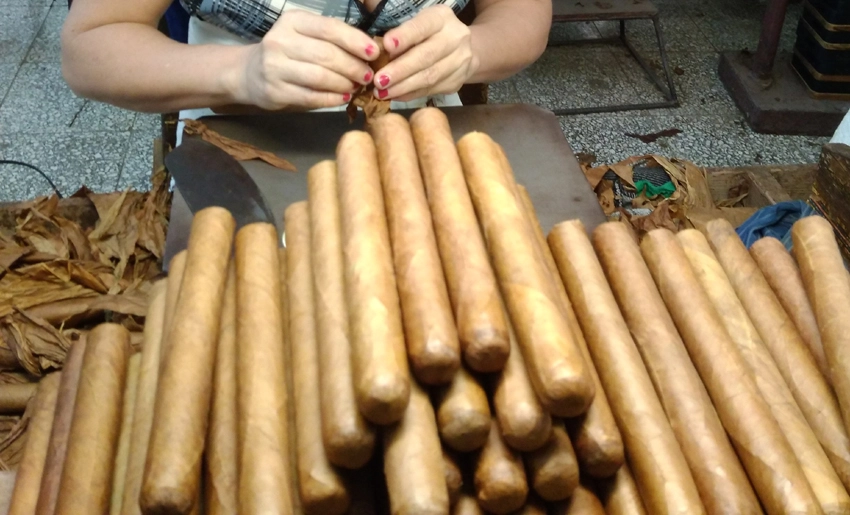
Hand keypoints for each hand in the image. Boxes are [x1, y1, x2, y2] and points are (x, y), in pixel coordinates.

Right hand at [233, 11, 379, 109]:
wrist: (249, 73)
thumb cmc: (287, 53)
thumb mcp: (304, 35)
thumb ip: (331, 39)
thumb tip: (370, 52)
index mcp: (293, 21)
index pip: (330, 28)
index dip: (355, 41)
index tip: (374, 53)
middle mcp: (280, 41)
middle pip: (327, 54)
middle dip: (353, 66)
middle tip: (367, 75)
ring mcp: (275, 67)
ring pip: (320, 77)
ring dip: (344, 84)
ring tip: (356, 86)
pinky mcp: (275, 91)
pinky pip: (311, 97)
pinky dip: (332, 98)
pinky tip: (343, 98)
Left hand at [374, 6, 478, 101]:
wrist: (463, 49)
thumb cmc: (430, 34)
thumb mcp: (418, 25)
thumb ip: (402, 35)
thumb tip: (380, 53)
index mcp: (441, 18)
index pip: (422, 27)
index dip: (405, 37)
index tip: (386, 45)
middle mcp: (455, 38)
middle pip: (426, 56)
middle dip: (400, 70)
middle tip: (379, 80)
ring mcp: (460, 61)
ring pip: (429, 77)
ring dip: (402, 87)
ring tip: (382, 92)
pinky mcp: (456, 82)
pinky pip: (430, 90)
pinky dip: (409, 94)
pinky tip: (395, 96)